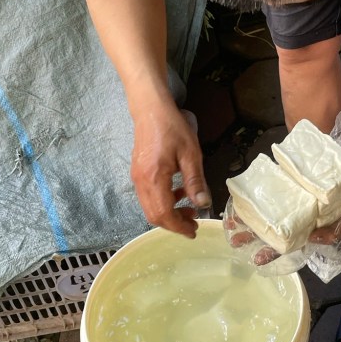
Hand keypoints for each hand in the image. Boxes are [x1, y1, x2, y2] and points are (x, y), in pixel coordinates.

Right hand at [130, 100, 210, 237]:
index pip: (164, 213)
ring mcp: (137, 178)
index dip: (179, 226)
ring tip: (190, 208)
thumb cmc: (172, 128)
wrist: (150, 110)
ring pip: (150, 208)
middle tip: (194, 224)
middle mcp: (141, 182)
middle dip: (174, 224)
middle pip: (154, 215)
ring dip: (169, 213)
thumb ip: (195, 181)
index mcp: (154, 178)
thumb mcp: (190, 154)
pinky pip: (149, 197)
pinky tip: (179, 192)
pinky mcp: (138, 174)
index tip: (194, 231)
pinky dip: (164, 202)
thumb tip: (203, 204)